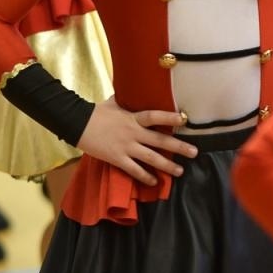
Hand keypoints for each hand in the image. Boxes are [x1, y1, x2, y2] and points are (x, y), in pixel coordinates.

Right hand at [75, 96, 198, 186]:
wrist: (77, 123)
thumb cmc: (95, 112)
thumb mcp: (114, 102)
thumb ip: (127, 100)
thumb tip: (134, 89)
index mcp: (133, 118)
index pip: (155, 116)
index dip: (170, 117)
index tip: (184, 119)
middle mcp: (133, 133)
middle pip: (160, 140)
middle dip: (179, 147)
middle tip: (195, 152)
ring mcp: (126, 147)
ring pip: (151, 158)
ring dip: (167, 165)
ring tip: (180, 171)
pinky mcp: (117, 158)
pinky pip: (134, 170)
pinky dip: (145, 177)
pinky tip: (155, 182)